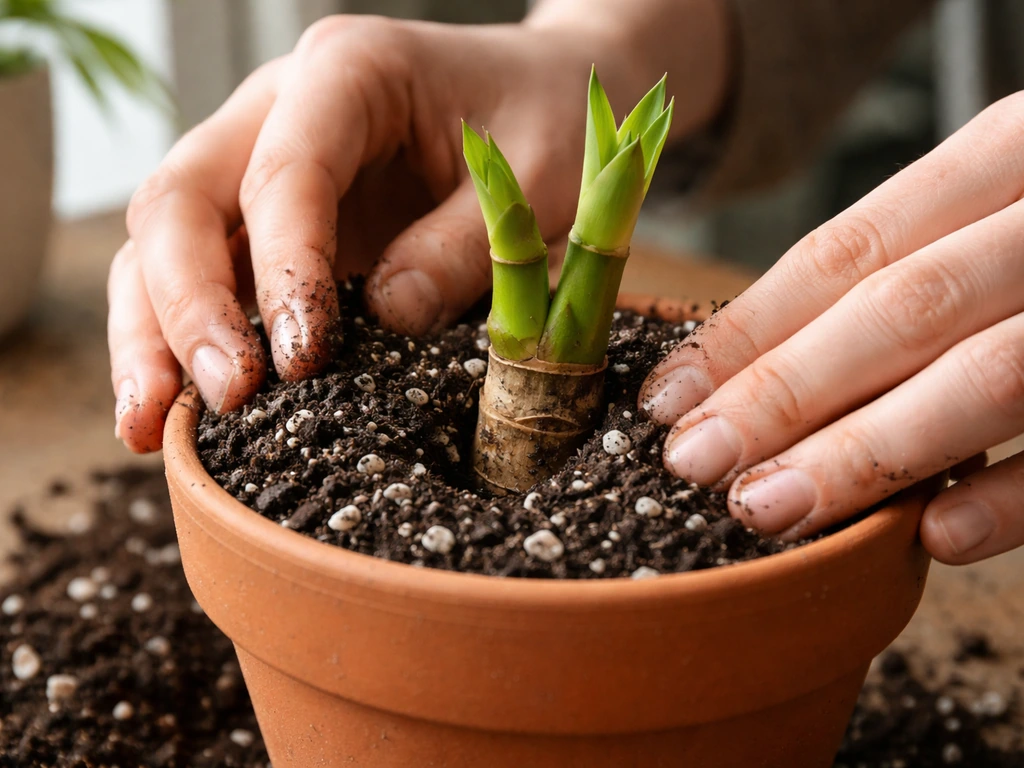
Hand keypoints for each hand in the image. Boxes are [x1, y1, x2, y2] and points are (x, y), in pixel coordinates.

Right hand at [107, 14, 674, 452]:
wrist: (542, 93)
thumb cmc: (544, 119)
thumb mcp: (534, 178)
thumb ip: (463, 244)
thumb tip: (385, 321)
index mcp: (349, 72)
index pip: (284, 170)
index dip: (283, 267)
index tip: (302, 358)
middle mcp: (279, 110)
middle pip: (182, 199)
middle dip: (190, 306)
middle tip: (228, 397)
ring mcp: (259, 162)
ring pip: (163, 240)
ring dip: (151, 333)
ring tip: (153, 427)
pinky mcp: (264, 219)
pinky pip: (196, 272)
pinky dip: (174, 338)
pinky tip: (170, 408)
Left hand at [640, 92, 1023, 565]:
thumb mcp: (986, 213)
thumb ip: (900, 268)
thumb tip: (745, 373)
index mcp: (1004, 156)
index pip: (845, 251)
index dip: (748, 330)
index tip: (667, 397)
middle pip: (898, 311)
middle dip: (785, 395)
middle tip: (693, 464)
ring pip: (986, 376)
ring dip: (868, 452)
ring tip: (768, 507)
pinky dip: (1013, 496)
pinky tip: (932, 537)